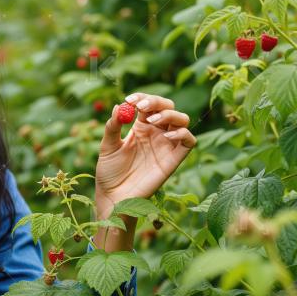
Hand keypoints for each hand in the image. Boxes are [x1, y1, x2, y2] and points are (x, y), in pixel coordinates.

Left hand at [95, 93, 196, 212]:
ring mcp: (166, 146)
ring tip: (151, 120)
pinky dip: (183, 133)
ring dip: (170, 114)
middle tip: (141, 108)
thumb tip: (118, 106)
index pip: (148, 104)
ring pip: (182, 120)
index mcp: (141, 127)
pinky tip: (167, 135)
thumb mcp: (107, 147)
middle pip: (168, 107)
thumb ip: (112, 127)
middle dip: (156, 102)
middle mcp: (156, 134)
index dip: (142, 98)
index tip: (130, 100)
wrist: (113, 198)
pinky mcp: (174, 160)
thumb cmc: (109, 173)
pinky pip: (189, 141)